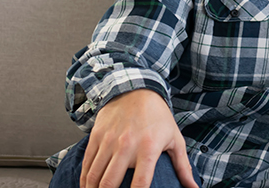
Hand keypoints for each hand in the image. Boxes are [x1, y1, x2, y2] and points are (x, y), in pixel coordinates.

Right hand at [81, 89, 196, 187]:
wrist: (135, 91)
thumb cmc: (158, 117)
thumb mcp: (175, 140)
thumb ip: (183, 167)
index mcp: (148, 148)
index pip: (140, 183)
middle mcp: (126, 146)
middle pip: (109, 183)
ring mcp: (108, 142)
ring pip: (94, 176)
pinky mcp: (96, 138)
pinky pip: (86, 164)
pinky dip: (84, 180)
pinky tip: (87, 187)